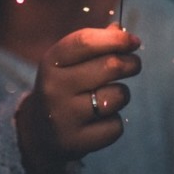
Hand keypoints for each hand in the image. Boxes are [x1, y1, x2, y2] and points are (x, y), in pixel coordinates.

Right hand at [16, 22, 141, 173]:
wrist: (39, 132)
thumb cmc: (65, 86)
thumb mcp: (70, 62)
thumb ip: (95, 44)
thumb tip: (122, 32)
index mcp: (52, 62)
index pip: (86, 41)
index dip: (116, 39)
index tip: (134, 41)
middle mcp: (54, 87)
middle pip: (110, 66)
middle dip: (131, 63)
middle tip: (134, 65)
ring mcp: (64, 116)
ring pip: (117, 96)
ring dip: (122, 95)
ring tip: (111, 96)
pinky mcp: (76, 142)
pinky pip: (115, 126)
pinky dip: (114, 122)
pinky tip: (100, 121)